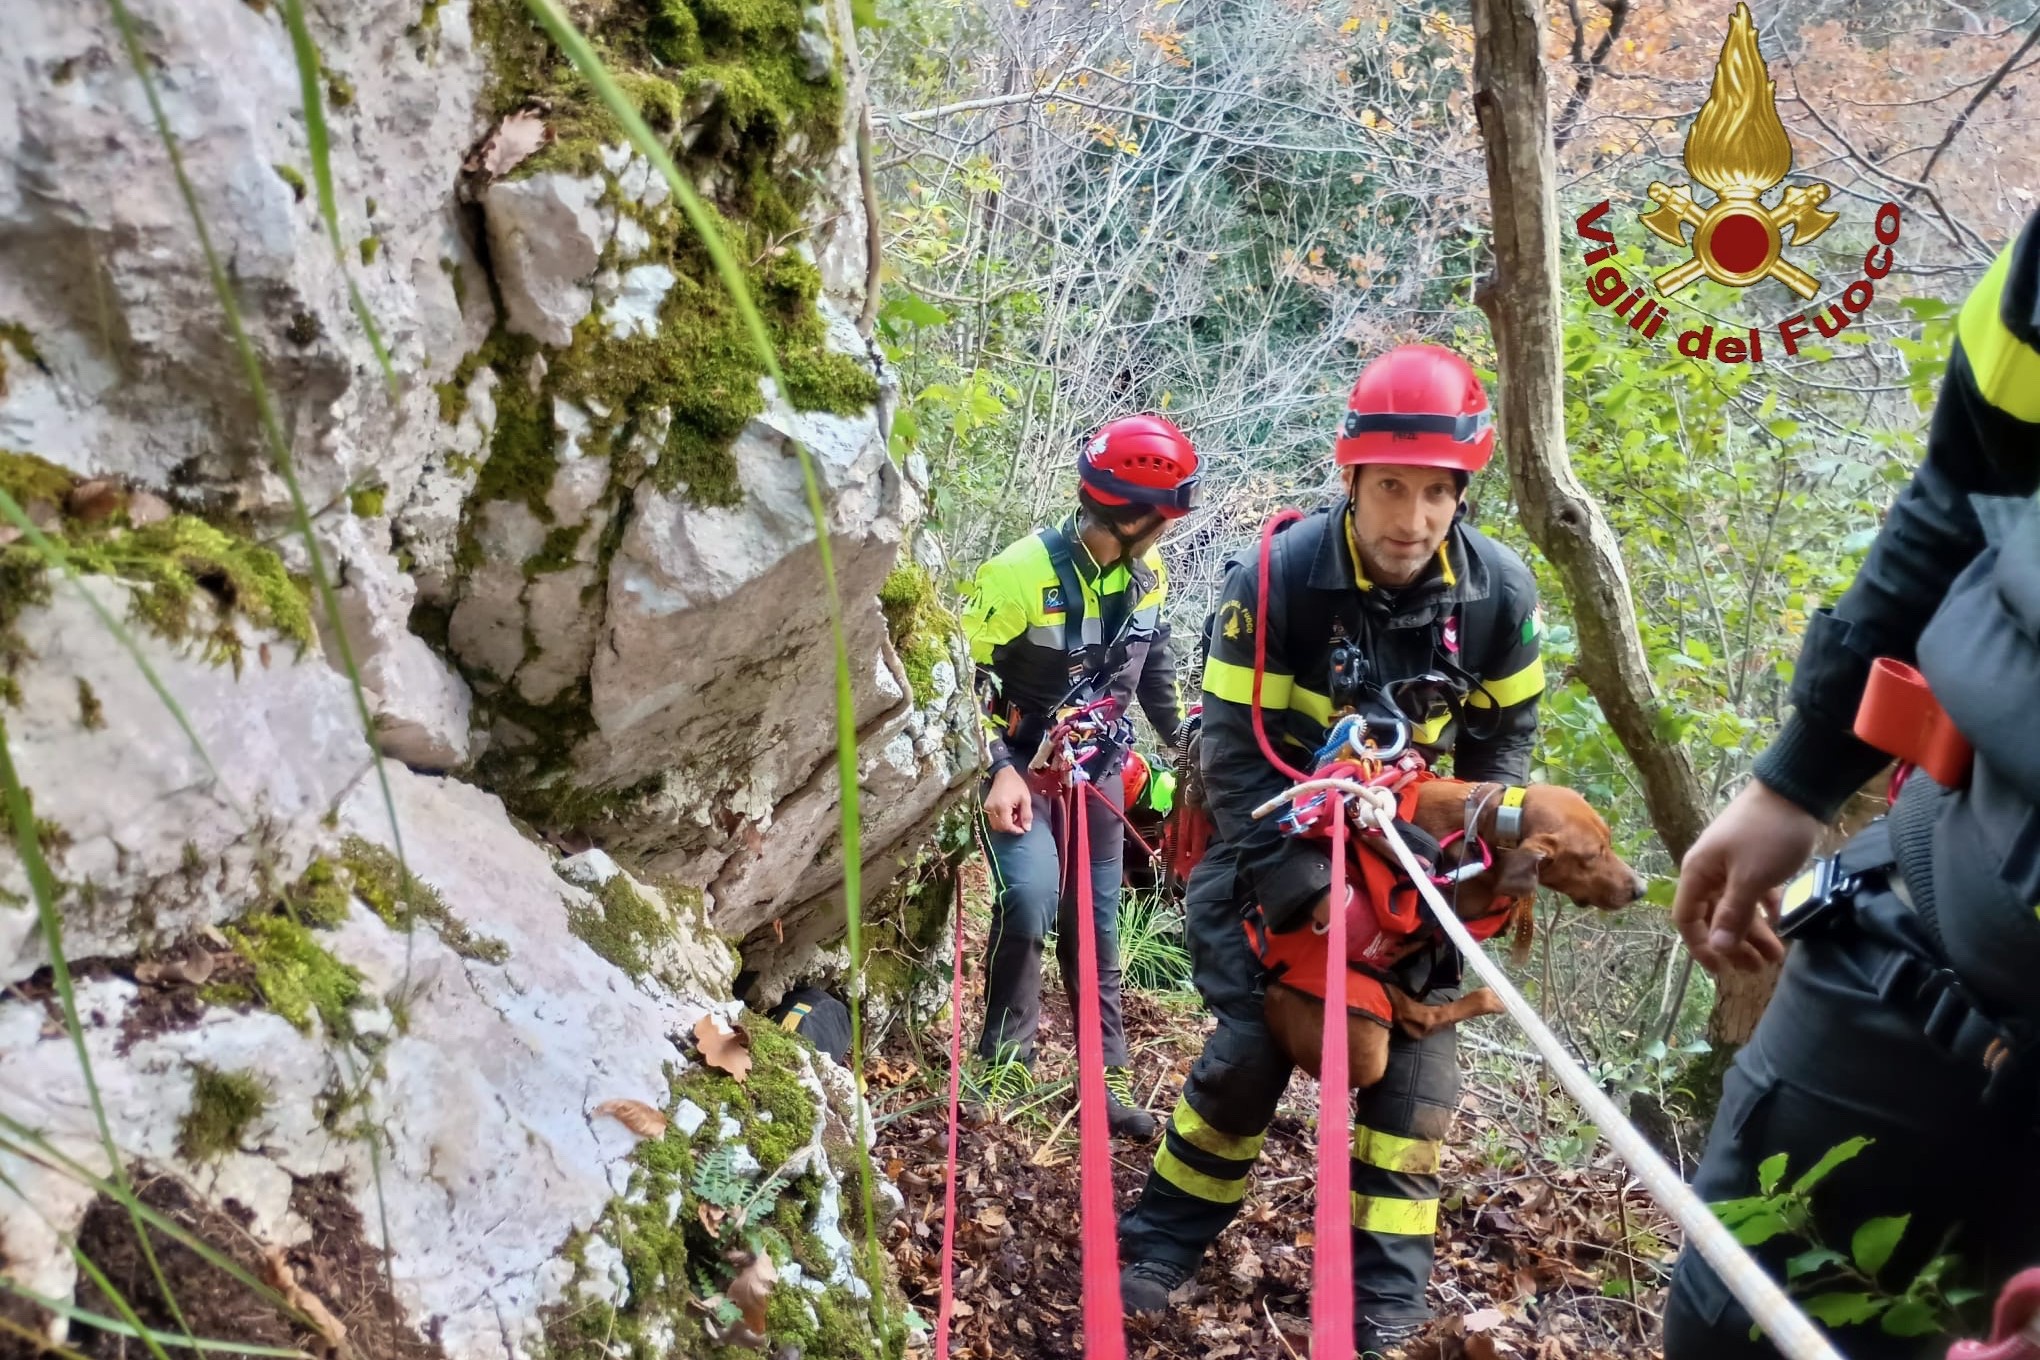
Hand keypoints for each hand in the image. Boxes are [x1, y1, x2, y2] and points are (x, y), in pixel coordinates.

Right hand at [983, 766, 1033, 834]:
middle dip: (1011, 828)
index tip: (1023, 829)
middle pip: (1000, 828)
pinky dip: (1001, 820)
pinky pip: (993, 819)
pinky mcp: (986, 806)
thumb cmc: (1016, 784)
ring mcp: (987, 808)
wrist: (1003, 773)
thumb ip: (1027, 814)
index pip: (1007, 826)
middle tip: (1019, 821)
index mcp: (1002, 806)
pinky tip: (1008, 813)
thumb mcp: (1025, 798)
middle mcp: (992, 809)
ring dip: (1006, 825)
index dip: (1015, 830)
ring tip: (1014, 815)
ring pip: (995, 825)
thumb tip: (1027, 828)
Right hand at [1672, 781, 1823, 973]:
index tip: (1722, 971)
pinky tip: (1781, 924)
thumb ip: (1733, 914)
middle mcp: (1709, 870)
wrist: (1795, 789)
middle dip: (1734, 945)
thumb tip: (1717, 949)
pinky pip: (1753, 893)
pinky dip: (1765, 910)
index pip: (1687, 919)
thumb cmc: (1767, 834)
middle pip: (1714, 917)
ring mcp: (1731, 864)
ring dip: (1754, 933)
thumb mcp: (1751, 878)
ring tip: (1777, 955)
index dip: (1701, 946)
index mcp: (1698, 873)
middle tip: (1758, 969)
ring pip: (1736, 907)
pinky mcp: (1753, 859)